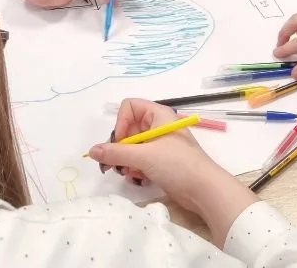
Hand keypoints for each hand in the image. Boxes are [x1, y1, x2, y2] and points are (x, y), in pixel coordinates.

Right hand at [89, 99, 254, 241]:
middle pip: (129, 129)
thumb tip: (92, 150)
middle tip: (115, 164)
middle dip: (120, 147)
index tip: (120, 142)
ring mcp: (160, 144)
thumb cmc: (177, 164)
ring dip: (127, 160)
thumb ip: (116, 152)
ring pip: (133, 147)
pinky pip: (140, 159)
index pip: (129, 107)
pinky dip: (136, 168)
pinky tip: (138, 178)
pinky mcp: (162, 161)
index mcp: (158, 114)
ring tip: (129, 173)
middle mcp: (158, 126)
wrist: (204, 189)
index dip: (121, 123)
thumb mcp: (144, 156)